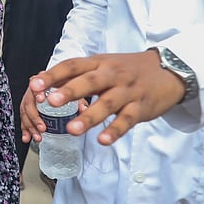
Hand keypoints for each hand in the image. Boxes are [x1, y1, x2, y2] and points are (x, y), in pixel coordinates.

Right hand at [18, 86, 84, 143]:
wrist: (67, 88)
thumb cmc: (70, 88)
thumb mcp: (77, 93)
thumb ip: (80, 101)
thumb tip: (83, 109)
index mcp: (45, 81)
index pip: (37, 84)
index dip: (37, 92)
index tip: (40, 99)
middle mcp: (35, 89)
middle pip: (28, 101)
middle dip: (34, 116)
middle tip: (42, 127)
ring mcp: (30, 99)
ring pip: (25, 112)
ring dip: (30, 126)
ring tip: (38, 136)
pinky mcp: (29, 109)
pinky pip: (24, 118)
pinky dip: (25, 129)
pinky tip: (27, 137)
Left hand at [24, 51, 186, 145]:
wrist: (169, 70)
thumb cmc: (127, 69)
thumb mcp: (102, 65)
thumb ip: (75, 74)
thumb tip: (41, 82)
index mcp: (98, 62)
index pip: (72, 66)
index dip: (53, 75)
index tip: (34, 85)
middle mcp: (112, 75)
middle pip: (89, 81)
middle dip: (70, 91)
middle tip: (51, 102)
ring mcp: (128, 91)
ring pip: (108, 104)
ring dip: (89, 117)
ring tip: (72, 129)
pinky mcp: (141, 108)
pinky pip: (127, 120)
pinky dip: (114, 130)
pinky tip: (102, 140)